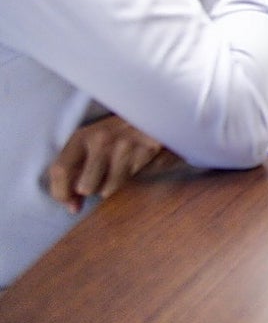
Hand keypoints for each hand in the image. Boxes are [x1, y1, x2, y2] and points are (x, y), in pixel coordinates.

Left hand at [47, 115, 162, 213]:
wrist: (153, 115)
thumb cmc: (119, 134)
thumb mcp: (91, 145)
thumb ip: (76, 173)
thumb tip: (73, 207)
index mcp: (82, 136)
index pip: (59, 170)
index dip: (62, 193)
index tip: (71, 204)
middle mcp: (101, 139)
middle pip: (86, 187)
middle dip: (94, 189)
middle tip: (104, 176)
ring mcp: (125, 145)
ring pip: (109, 189)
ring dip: (115, 184)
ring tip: (124, 166)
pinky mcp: (147, 151)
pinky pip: (134, 180)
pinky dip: (136, 175)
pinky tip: (140, 161)